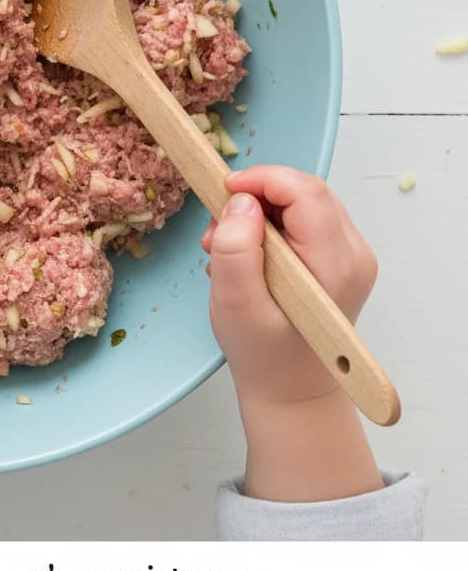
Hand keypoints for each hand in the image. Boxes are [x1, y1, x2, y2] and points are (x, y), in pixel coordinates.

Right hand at [202, 166, 382, 501]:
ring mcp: (352, 256)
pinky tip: (248, 254)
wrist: (291, 390)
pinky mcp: (341, 258)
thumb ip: (235, 249)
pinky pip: (304, 219)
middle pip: (305, 191)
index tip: (221, 191)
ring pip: (303, 201)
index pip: (305, 191)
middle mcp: (354, 254)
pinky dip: (270, 225)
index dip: (261, 179)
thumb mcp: (235, 303)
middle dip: (256, 196)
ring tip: (226, 247)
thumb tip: (241, 201)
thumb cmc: (261, 353)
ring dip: (259, 211)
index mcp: (334, 264)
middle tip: (217, 228)